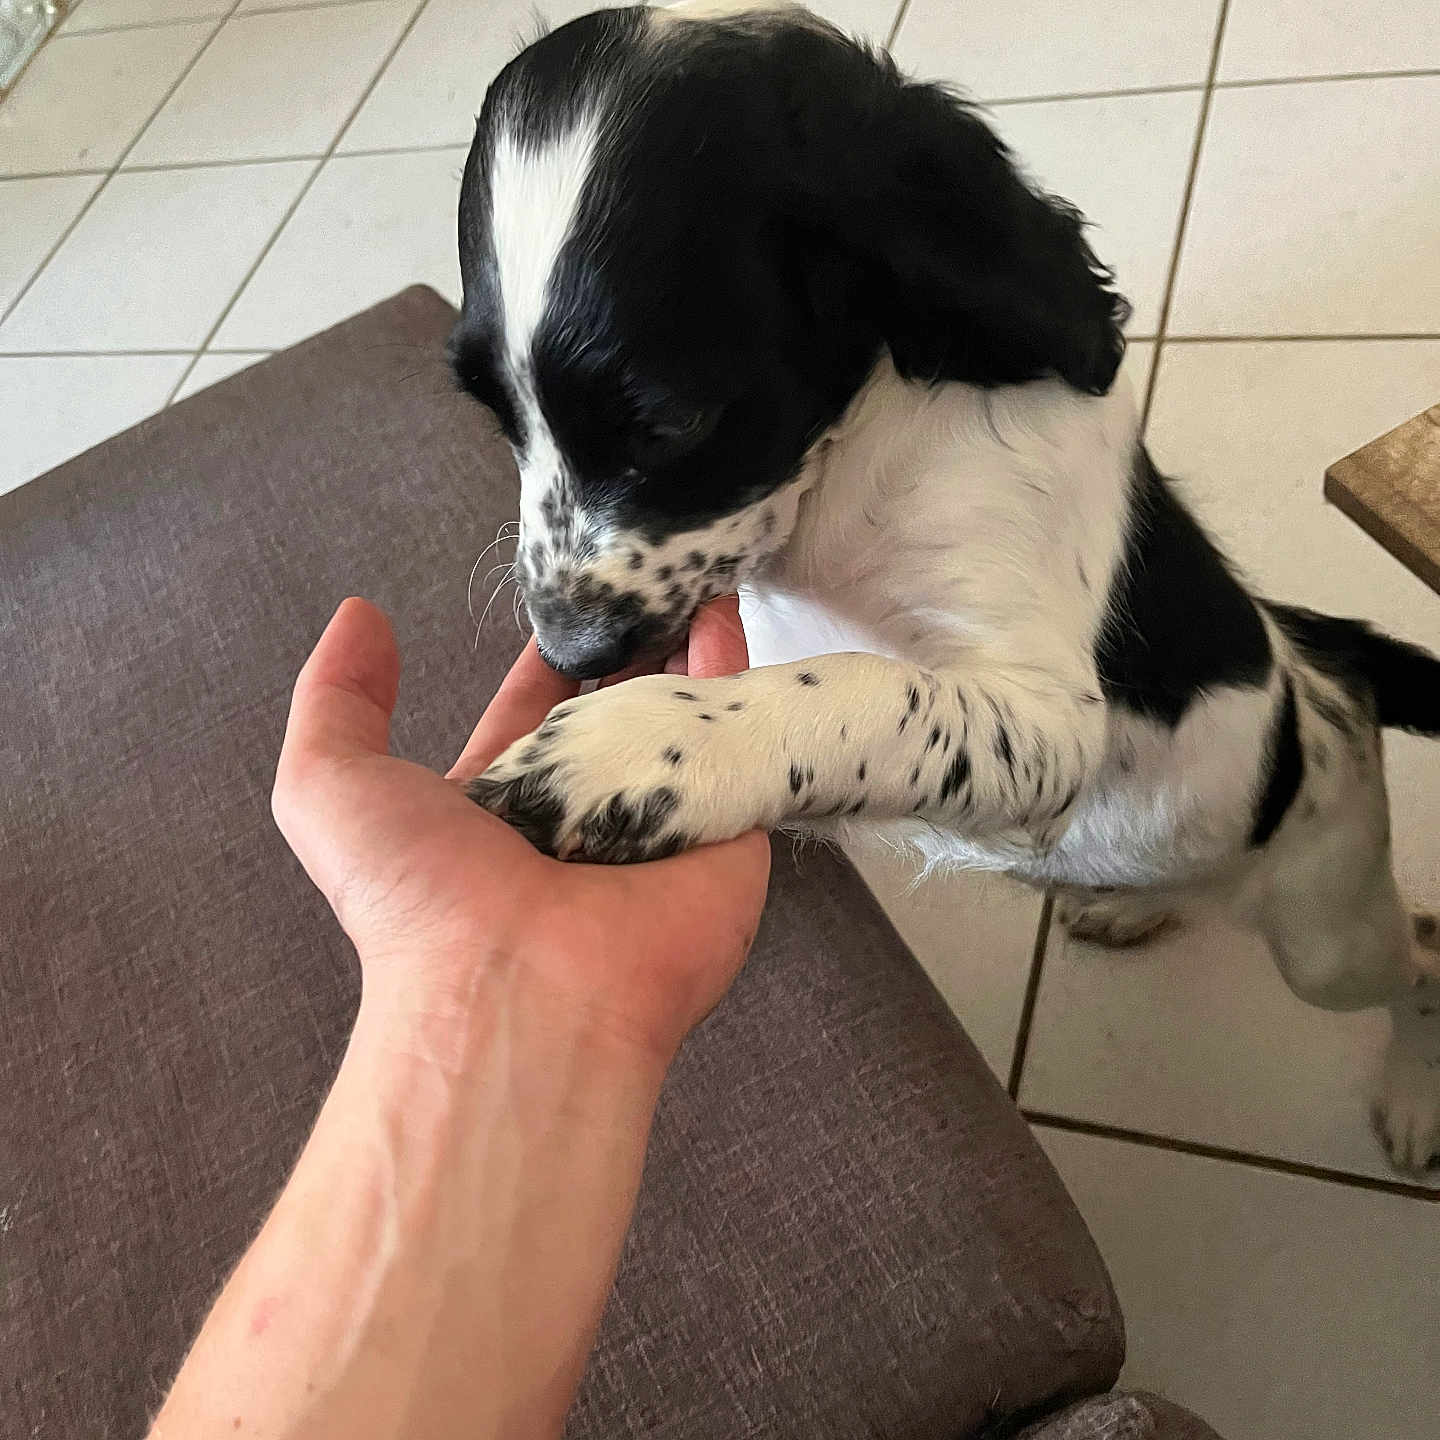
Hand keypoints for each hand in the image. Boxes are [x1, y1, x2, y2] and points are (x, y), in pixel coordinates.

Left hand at [271, 595, 770, 1064]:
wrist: (520, 987)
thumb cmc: (421, 894)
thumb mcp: (330, 787)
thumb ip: (336, 700)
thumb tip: (363, 613)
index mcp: (504, 803)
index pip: (533, 712)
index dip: (547, 659)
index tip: (569, 597)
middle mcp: (585, 808)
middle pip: (615, 707)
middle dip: (628, 643)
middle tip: (642, 569)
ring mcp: (661, 817)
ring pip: (680, 712)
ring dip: (684, 642)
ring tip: (685, 565)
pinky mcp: (728, 825)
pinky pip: (737, 734)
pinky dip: (735, 670)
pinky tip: (722, 601)